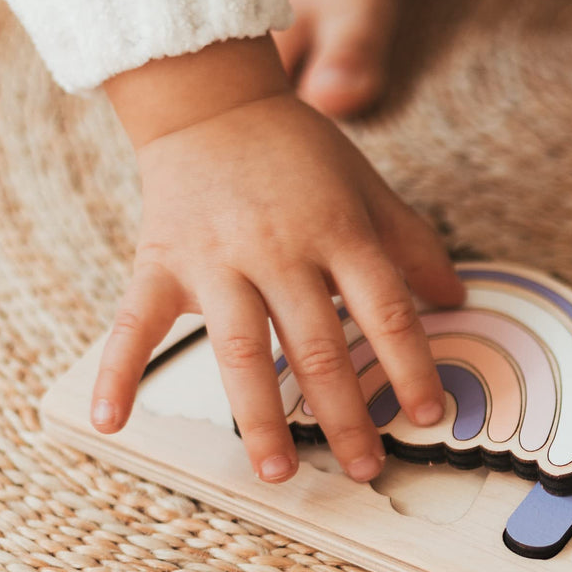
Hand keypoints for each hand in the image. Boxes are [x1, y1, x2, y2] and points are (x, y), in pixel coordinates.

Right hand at [93, 36, 463, 483]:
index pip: (386, 311)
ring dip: (259, 416)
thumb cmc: (301, 151)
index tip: (429, 417)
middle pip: (318, 345)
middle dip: (345, 413)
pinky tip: (110, 423)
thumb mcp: (369, 188)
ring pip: (241, 350)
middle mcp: (280, 251)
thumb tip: (461, 300)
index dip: (411, 367)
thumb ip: (414, 245)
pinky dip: (118, 371)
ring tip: (278, 472)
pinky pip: (135, 323)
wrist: (212, 98)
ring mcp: (216, 260)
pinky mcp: (160, 263)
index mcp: (339, 232)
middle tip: (366, 468)